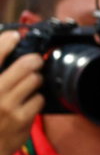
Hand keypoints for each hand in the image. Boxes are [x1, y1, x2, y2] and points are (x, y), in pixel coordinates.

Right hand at [0, 30, 43, 154]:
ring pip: (35, 80)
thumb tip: (7, 53)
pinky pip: (38, 99)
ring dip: (35, 81)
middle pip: (25, 65)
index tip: (14, 36)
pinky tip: (28, 104)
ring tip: (29, 85)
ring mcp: (7, 106)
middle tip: (34, 61)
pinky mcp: (22, 118)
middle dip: (33, 61)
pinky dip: (36, 100)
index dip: (6, 42)